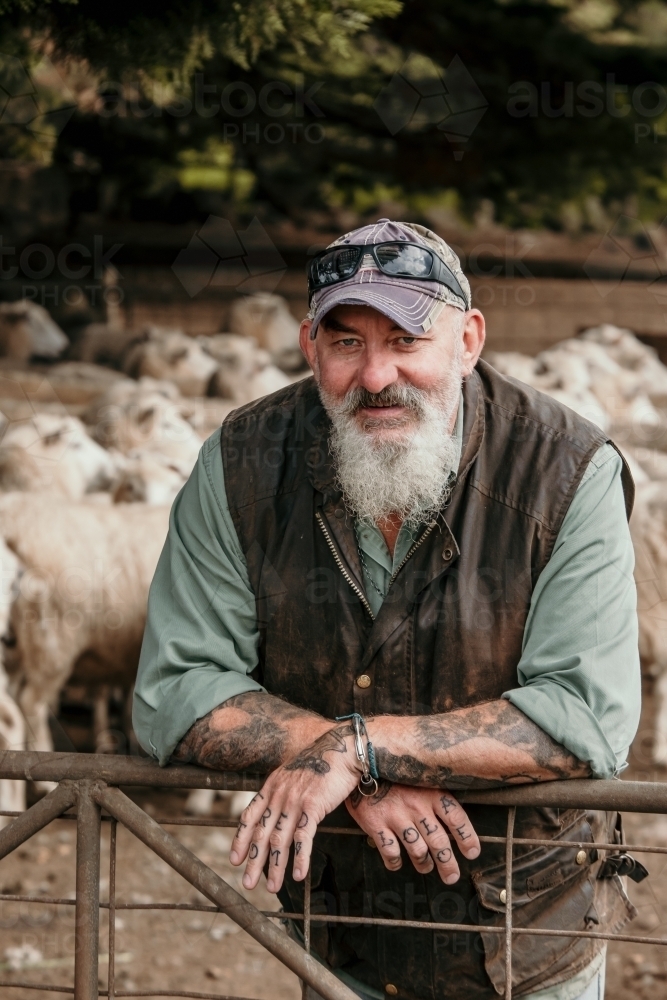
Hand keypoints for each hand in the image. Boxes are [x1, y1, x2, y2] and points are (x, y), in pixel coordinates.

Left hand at [229, 723, 359, 892]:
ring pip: (279, 840)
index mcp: (272, 786)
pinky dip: (300, 859)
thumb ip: (283, 791)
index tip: (234, 859)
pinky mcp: (312, 807)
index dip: (241, 839)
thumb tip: (278, 809)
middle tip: (247, 884)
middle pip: (261, 833)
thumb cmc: (322, 762)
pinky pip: (303, 838)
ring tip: (272, 888)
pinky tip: (298, 875)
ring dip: (275, 867)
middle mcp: (279, 795)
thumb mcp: (294, 774)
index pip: (249, 816)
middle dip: (254, 861)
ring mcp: (294, 801)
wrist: (342, 749)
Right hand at [346, 783, 480, 883]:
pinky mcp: (376, 824)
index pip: (457, 818)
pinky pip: (391, 852)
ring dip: (424, 864)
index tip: (472, 852)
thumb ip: (433, 795)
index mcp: (431, 792)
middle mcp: (417, 806)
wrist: (359, 762)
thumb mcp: (418, 776)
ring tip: (425, 867)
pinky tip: (396, 863)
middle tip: (451, 876)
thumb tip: (450, 820)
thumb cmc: (393, 772)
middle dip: (448, 863)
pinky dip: (395, 863)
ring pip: (418, 851)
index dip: (467, 838)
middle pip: (439, 842)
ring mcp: (397, 816)